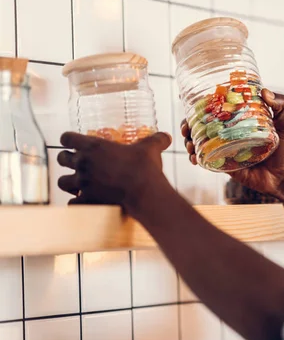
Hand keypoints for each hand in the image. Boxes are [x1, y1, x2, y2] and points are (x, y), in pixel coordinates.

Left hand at [56, 132, 171, 212]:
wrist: (145, 193)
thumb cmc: (144, 167)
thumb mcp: (151, 148)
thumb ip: (156, 140)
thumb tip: (166, 136)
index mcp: (93, 146)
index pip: (66, 138)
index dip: (68, 139)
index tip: (72, 142)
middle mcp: (83, 164)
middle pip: (61, 158)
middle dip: (67, 160)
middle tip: (77, 163)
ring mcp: (82, 184)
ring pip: (62, 182)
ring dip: (68, 182)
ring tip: (77, 184)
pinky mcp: (87, 201)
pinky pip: (72, 203)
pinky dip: (77, 203)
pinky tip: (84, 202)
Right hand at [181, 89, 283, 195]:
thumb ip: (281, 105)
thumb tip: (264, 91)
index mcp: (239, 119)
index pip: (216, 107)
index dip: (199, 103)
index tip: (187, 100)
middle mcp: (228, 132)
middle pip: (201, 124)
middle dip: (188, 123)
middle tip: (186, 127)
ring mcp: (224, 148)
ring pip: (199, 141)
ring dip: (188, 140)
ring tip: (189, 144)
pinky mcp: (224, 165)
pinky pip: (205, 160)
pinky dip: (195, 157)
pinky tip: (194, 158)